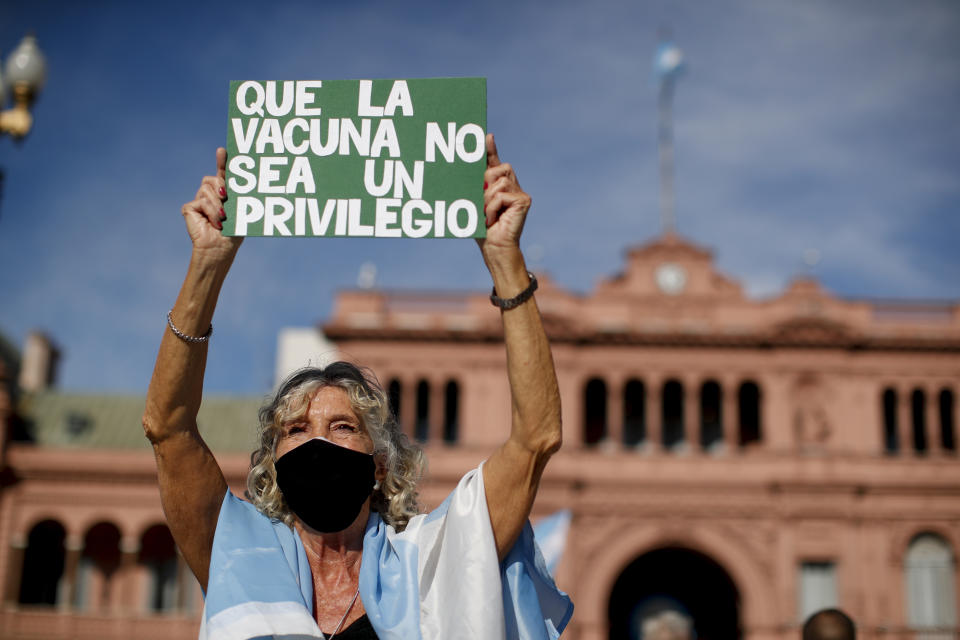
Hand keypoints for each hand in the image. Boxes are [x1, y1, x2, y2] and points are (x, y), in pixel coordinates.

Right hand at [181, 148, 242, 259]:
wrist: (220, 249)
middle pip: (212, 178)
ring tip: (223, 218)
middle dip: (221, 185)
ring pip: (206, 189)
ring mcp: (199, 200)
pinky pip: (200, 202)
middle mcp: (210, 194)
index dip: (222, 161)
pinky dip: (210, 212)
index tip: (222, 150)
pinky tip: (215, 223)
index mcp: (224, 193)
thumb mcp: (239, 210)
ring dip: (218, 205)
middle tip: (227, 196)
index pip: (222, 172)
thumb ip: (237, 195)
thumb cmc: (234, 232)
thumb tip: (241, 182)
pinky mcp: (189, 208)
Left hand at [478, 134, 529, 264]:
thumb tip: (469, 166)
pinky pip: (501, 195)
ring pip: (498, 182)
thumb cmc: (482, 228)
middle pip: (497, 168)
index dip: (490, 149)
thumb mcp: (474, 202)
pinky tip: (492, 219)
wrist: (494, 247)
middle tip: (479, 201)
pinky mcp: (524, 200)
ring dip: (487, 200)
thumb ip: (474, 185)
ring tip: (486, 214)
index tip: (486, 136)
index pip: (493, 162)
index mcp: (498, 184)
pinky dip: (492, 208)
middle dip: (484, 182)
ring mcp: (519, 192)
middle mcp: (511, 185)